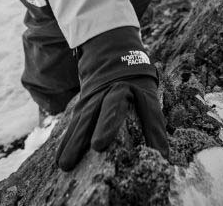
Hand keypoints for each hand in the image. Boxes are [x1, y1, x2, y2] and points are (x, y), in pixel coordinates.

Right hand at [56, 26, 167, 170]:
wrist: (112, 57)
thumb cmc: (137, 85)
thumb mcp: (148, 92)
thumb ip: (152, 118)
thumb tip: (162, 153)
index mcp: (141, 90)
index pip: (151, 112)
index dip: (156, 133)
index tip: (161, 154)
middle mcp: (117, 92)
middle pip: (111, 108)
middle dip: (105, 126)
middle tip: (98, 146)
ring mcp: (97, 98)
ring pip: (85, 118)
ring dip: (75, 142)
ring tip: (67, 164)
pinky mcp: (82, 105)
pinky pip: (74, 124)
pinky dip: (66, 142)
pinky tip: (59, 160)